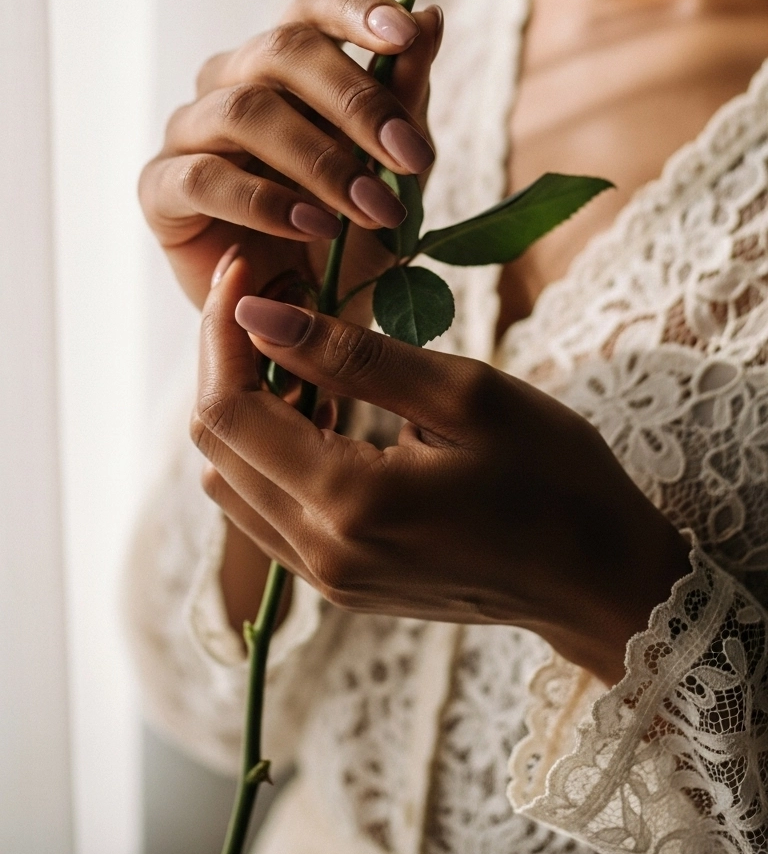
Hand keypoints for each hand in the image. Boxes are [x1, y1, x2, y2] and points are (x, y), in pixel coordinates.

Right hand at [139, 0, 441, 309]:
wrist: (306, 318)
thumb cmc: (350, 231)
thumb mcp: (392, 168)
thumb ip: (406, 95)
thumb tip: (432, 17)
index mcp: (287, 60)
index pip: (311, 3)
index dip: (355, 9)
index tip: (405, 35)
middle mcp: (231, 80)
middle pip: (282, 49)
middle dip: (356, 101)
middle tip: (410, 157)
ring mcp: (189, 129)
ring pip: (245, 111)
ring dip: (321, 161)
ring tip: (373, 209)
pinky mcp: (159, 188)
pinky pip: (203, 177)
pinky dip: (265, 203)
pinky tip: (312, 227)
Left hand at [193, 256, 690, 686]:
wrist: (601, 579)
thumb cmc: (555, 477)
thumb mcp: (464, 394)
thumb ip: (351, 354)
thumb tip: (258, 312)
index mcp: (349, 503)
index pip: (228, 410)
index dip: (220, 331)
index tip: (245, 270)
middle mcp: (320, 553)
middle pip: (216, 445)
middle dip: (227, 360)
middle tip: (272, 297)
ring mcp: (327, 577)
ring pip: (232, 480)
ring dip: (247, 407)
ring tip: (303, 352)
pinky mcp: (340, 583)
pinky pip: (265, 511)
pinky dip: (271, 451)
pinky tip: (323, 410)